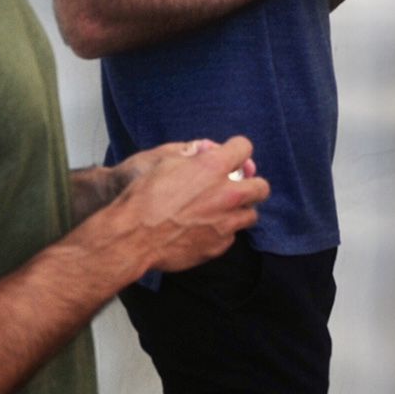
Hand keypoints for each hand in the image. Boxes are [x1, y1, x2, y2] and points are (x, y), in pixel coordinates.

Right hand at [71, 140, 257, 222]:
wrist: (133, 238)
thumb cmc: (144, 198)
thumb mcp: (164, 162)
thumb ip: (193, 155)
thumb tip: (207, 151)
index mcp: (213, 167)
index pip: (244, 148)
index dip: (237, 150)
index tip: (231, 157)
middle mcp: (227, 195)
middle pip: (261, 186)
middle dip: (251, 184)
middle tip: (237, 186)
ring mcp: (226, 223)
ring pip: (251, 215)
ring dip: (239, 210)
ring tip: (221, 210)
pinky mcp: (219, 245)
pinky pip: (232, 236)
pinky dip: (223, 231)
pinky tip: (205, 229)